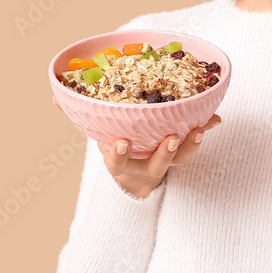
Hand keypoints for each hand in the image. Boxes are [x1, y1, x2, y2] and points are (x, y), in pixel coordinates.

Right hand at [52, 97, 220, 198]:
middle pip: (157, 165)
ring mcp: (166, 161)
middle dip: (164, 154)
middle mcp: (146, 165)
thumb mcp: (98, 134)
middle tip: (171, 139)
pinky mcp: (181, 151)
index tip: (120, 143)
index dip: (118, 155)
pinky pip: (194, 144)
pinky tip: (215, 118)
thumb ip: (81, 115)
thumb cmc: (116, 145)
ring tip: (200, 130)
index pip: (117, 163)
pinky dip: (204, 129)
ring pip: (180, 158)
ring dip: (190, 144)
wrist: (136, 176)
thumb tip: (56, 96)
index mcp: (122, 162)